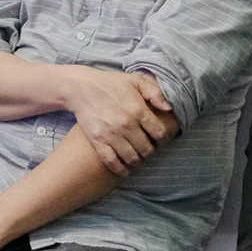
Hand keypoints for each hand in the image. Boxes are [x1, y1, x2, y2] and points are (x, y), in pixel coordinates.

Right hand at [57, 67, 178, 171]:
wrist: (81, 88)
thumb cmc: (110, 83)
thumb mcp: (136, 80)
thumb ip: (155, 92)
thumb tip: (170, 108)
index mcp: (138, 110)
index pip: (160, 134)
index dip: (164, 139)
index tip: (161, 139)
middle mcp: (126, 124)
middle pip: (147, 149)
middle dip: (151, 151)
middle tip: (149, 149)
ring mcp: (111, 134)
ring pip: (132, 158)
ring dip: (138, 161)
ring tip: (138, 157)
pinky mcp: (97, 141)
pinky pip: (112, 162)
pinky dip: (121, 170)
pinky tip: (125, 170)